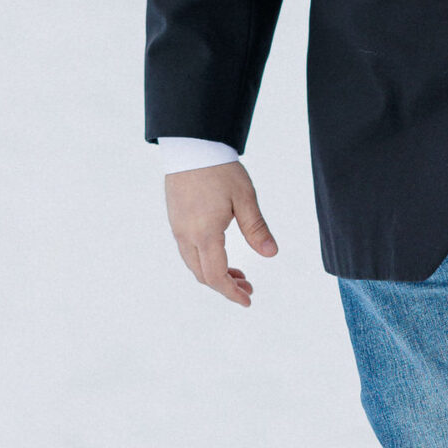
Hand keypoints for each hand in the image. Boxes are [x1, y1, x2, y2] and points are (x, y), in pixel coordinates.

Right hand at [164, 162, 277, 306]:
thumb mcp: (245, 198)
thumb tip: (271, 254)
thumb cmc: (219, 170)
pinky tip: (221, 254)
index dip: (231, 293)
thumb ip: (256, 229)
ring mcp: (178, 228)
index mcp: (205, 234)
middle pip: (203, 275)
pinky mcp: (175, 219)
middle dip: (225, 286)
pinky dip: (205, 261)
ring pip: (194, 264)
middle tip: (248, 287)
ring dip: (214, 274)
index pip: (216, 276)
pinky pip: (188, 251)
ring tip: (238, 274)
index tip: (247, 300)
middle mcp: (186, 236)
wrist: (191, 146)